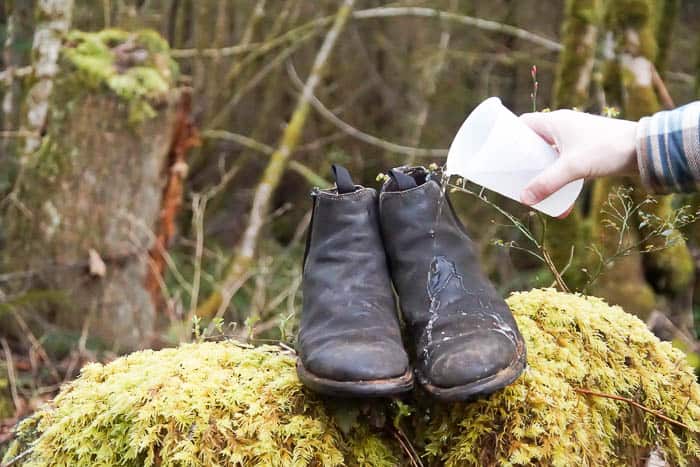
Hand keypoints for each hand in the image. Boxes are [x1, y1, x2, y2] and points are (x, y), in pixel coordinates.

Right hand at [519, 110, 638, 213]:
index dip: (509, 136)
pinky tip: (559, 196)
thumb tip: (523, 199)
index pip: (523, 123)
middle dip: (524, 160)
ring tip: (533, 188)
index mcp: (554, 121)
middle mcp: (563, 127)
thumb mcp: (573, 167)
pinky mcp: (587, 150)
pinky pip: (564, 162)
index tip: (500, 153)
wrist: (644, 149)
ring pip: (549, 153)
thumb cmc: (607, 149)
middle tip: (514, 176)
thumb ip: (547, 183)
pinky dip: (559, 176)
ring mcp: (576, 138)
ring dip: (542, 170)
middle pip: (534, 141)